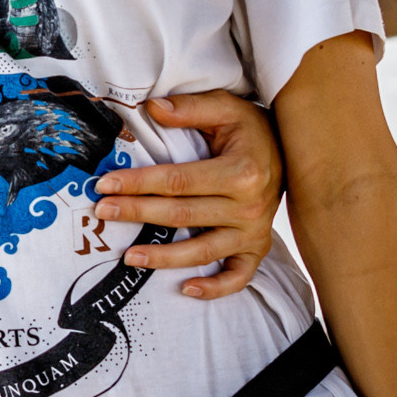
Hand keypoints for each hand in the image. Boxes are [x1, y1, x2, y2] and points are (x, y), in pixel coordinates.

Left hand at [93, 90, 281, 299]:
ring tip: (129, 256)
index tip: (106, 185)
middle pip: (182, 215)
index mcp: (240, 172)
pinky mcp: (258, 248)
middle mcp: (249, 207)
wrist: (294, 152)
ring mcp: (254, 232)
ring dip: (164, 257)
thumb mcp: (226, 107)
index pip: (178, 181)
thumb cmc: (251, 129)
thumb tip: (152, 108)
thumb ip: (190, 108)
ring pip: (203, 251)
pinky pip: (238, 276)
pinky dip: (215, 288)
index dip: (139, 183)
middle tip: (102, 212)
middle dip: (137, 213)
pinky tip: (186, 289)